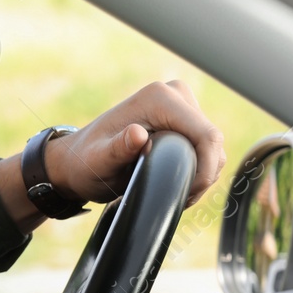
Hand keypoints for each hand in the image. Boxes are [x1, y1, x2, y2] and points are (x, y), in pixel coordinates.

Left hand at [48, 81, 225, 205]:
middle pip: (213, 141)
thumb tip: (138, 134)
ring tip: (176, 193)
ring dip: (202, 173)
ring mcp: (180, 104)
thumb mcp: (98, 162)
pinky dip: (199, 168)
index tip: (188, 194)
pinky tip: (177, 183)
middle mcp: (174, 94)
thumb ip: (117, 149)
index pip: (207, 135)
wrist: (79, 160)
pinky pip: (206, 147)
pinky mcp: (183, 118)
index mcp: (159, 99)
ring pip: (213, 145)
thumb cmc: (86, 163)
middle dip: (203, 174)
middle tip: (179, 198)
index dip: (206, 169)